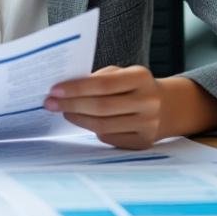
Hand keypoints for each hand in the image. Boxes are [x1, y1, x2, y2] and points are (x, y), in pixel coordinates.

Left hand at [44, 65, 164, 148]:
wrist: (166, 106)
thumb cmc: (132, 87)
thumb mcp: (121, 74)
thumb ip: (97, 78)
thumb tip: (64, 89)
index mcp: (141, 77)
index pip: (103, 84)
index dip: (76, 88)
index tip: (54, 90)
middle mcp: (148, 101)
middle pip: (101, 107)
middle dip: (71, 105)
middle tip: (50, 103)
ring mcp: (148, 124)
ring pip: (103, 125)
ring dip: (78, 119)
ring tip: (64, 112)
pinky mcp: (143, 142)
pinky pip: (110, 138)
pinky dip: (92, 130)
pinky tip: (82, 122)